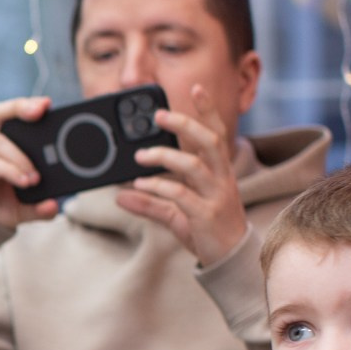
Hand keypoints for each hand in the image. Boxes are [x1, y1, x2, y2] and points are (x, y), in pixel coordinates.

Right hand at [0, 98, 64, 230]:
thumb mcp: (24, 207)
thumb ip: (40, 206)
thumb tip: (53, 205)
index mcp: (0, 142)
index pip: (11, 114)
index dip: (27, 105)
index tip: (47, 104)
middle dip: (19, 107)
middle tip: (40, 111)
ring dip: (20, 157)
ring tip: (35, 177)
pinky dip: (9, 171)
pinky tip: (22, 181)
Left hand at [115, 83, 248, 266]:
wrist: (231, 261)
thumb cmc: (208, 231)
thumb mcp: (177, 213)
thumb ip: (150, 202)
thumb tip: (119, 195)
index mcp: (218, 172)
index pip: (216, 133)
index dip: (208, 110)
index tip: (196, 88)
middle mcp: (221, 179)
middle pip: (209, 140)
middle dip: (185, 123)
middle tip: (158, 114)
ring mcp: (215, 196)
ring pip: (194, 165)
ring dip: (165, 156)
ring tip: (140, 156)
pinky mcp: (205, 215)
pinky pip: (181, 194)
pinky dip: (158, 187)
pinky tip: (139, 185)